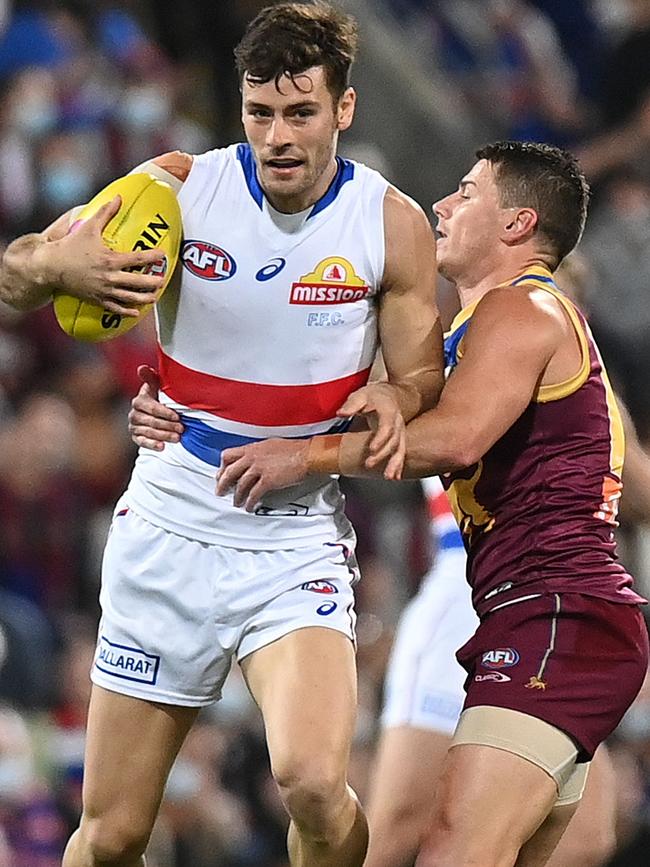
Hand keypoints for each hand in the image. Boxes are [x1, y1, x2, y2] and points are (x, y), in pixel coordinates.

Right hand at [42, 196, 166, 315]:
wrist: (51, 266)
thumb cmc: (70, 246)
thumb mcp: (89, 227)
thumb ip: (106, 213)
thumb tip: (118, 198)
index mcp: (110, 260)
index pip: (137, 259)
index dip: (152, 257)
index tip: (163, 255)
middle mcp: (109, 277)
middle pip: (137, 282)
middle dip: (152, 282)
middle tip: (162, 281)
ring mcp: (104, 290)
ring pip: (129, 298)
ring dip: (144, 298)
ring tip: (154, 297)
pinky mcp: (97, 299)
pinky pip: (115, 308)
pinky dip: (126, 311)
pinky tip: (136, 312)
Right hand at [128, 365, 183, 450]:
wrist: (157, 412)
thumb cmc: (160, 395)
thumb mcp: (157, 386)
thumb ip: (151, 377)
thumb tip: (142, 368)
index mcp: (139, 400)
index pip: (151, 408)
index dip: (165, 413)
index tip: (178, 417)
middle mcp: (134, 414)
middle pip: (152, 421)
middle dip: (168, 426)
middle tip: (182, 429)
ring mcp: (134, 427)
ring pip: (149, 432)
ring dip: (164, 436)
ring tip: (178, 438)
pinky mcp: (137, 437)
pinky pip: (143, 442)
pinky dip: (153, 445)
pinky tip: (162, 447)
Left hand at [216, 439, 309, 511]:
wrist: (307, 454)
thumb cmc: (294, 449)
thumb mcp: (270, 445)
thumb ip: (258, 452)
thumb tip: (253, 459)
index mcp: (252, 448)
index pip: (228, 455)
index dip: (223, 467)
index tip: (221, 474)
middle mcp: (253, 457)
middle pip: (230, 471)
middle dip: (223, 484)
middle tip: (221, 491)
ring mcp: (259, 468)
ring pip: (240, 484)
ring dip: (237, 496)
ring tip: (237, 503)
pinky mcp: (268, 480)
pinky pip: (254, 494)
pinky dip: (250, 502)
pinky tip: (249, 506)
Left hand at [336, 383, 405, 478]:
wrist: (389, 396)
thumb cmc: (374, 396)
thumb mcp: (361, 395)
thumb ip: (351, 405)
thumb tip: (341, 413)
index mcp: (389, 411)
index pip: (387, 426)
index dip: (380, 438)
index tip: (372, 448)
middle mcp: (397, 423)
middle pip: (393, 441)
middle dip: (382, 454)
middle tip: (369, 464)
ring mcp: (399, 432)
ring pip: (400, 449)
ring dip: (395, 464)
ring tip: (389, 476)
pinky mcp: (398, 440)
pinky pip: (401, 453)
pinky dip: (399, 465)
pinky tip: (395, 476)